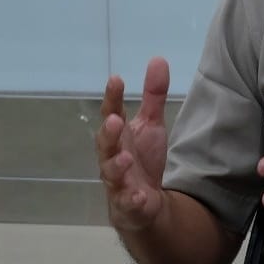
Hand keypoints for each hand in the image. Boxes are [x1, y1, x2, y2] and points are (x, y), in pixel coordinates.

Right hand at [96, 57, 169, 230]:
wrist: (143, 204)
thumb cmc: (142, 158)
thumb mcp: (152, 123)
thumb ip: (153, 95)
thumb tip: (158, 58)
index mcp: (118, 135)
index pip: (111, 113)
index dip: (112, 97)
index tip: (116, 79)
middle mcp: (112, 156)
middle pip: (105, 143)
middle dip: (108, 132)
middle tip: (114, 121)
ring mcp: (118, 181)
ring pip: (111, 173)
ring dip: (117, 165)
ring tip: (126, 158)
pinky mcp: (127, 204)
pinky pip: (127, 202)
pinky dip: (131, 199)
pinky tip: (139, 195)